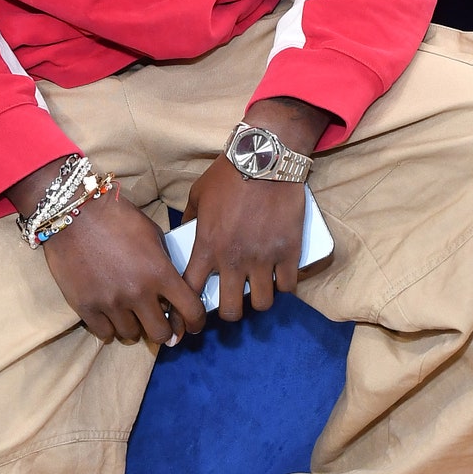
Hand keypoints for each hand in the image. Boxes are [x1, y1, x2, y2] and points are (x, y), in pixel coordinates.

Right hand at [6, 159, 202, 344]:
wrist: (74, 213)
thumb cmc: (116, 218)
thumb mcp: (152, 235)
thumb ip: (164, 264)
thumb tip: (171, 288)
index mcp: (160, 272)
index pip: (190, 310)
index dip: (196, 322)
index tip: (193, 326)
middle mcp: (138, 293)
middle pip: (160, 333)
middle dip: (165, 332)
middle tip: (160, 326)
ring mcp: (110, 302)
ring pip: (131, 334)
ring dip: (135, 327)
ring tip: (131, 315)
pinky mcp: (85, 306)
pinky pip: (104, 332)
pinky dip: (109, 328)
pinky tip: (110, 317)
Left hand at [181, 156, 305, 319]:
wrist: (266, 158)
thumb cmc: (228, 174)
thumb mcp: (198, 195)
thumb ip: (190, 220)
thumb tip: (183, 234)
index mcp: (207, 247)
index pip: (191, 292)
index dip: (188, 309)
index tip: (191, 315)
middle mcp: (234, 260)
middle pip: (230, 310)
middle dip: (228, 312)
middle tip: (231, 304)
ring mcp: (263, 258)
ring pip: (262, 304)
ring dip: (258, 301)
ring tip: (257, 292)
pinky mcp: (289, 252)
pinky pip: (288, 286)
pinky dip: (283, 287)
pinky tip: (279, 281)